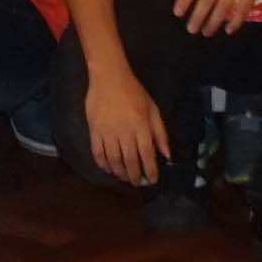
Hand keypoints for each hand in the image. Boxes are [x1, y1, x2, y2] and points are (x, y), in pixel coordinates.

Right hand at [80, 54, 173, 187]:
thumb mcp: (153, 109)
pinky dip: (103, 164)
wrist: (109, 78)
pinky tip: (109, 169)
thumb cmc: (134, 92)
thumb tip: (167, 155)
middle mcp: (124, 131)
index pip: (147, 154)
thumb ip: (160, 132)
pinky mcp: (94, 131)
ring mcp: (107, 132)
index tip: (153, 180)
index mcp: (141, 125)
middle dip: (135, 176)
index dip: (150, 170)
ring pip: (114, 160)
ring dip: (120, 173)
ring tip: (125, 178)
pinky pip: (98, 153)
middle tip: (138, 183)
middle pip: (130, 160)